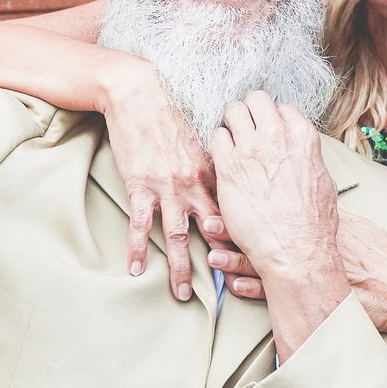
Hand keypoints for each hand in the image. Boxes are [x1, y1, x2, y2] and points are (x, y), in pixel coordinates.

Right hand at [102, 63, 223, 300]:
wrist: (139, 93)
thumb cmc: (169, 115)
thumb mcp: (197, 141)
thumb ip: (210, 168)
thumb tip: (226, 188)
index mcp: (211, 173)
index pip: (231, 211)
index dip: (240, 238)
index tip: (250, 260)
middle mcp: (194, 184)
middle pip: (211, 231)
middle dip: (219, 262)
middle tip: (226, 289)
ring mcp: (167, 187)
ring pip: (178, 235)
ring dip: (179, 267)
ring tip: (179, 294)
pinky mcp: (140, 185)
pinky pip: (141, 225)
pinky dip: (138, 249)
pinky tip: (136, 269)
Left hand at [209, 92, 343, 287]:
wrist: (296, 249)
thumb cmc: (313, 224)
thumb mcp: (323, 182)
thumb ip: (309, 160)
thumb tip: (305, 155)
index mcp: (303, 137)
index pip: (282, 108)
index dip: (273, 118)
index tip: (267, 128)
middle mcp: (277, 136)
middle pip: (255, 100)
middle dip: (249, 111)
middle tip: (246, 126)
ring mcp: (251, 149)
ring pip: (232, 112)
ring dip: (231, 123)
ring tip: (232, 139)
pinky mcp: (229, 166)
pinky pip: (216, 138)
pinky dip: (219, 144)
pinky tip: (223, 158)